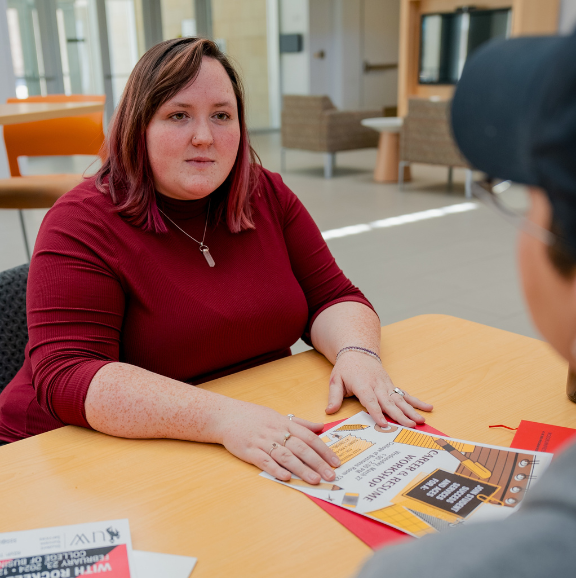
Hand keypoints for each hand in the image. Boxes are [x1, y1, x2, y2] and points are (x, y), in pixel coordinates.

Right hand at [219, 400, 340, 483]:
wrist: (226, 416)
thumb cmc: (253, 416)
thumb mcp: (278, 416)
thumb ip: (300, 423)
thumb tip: (321, 426)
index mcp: (284, 423)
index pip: (309, 437)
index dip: (324, 449)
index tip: (335, 461)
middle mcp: (276, 432)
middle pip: (300, 448)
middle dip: (317, 462)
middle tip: (330, 475)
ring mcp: (262, 442)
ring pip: (286, 456)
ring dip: (302, 469)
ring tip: (314, 479)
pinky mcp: (249, 451)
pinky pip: (265, 461)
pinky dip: (276, 469)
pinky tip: (287, 477)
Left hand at [325, 352, 432, 427]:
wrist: (358, 351)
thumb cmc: (346, 368)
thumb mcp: (335, 380)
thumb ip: (334, 396)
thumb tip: (329, 411)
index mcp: (363, 385)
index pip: (370, 401)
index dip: (376, 413)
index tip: (384, 424)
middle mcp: (377, 385)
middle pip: (389, 402)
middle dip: (399, 415)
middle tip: (409, 426)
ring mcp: (387, 385)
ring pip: (400, 399)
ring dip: (411, 410)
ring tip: (420, 420)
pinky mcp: (392, 385)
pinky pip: (405, 394)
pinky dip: (417, 401)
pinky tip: (428, 408)